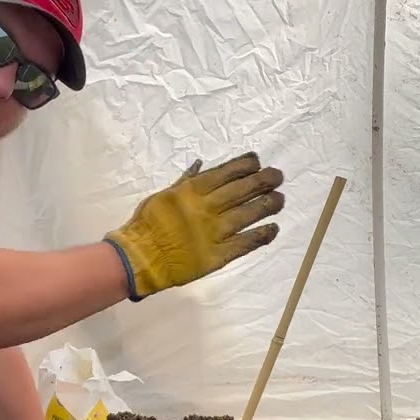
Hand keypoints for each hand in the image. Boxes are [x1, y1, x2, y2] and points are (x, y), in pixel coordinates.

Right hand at [103, 152, 283, 300]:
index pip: (225, 173)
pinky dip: (261, 235)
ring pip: (248, 214)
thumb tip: (201, 165)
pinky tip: (273, 228)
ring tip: (280, 199)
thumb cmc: (147, 224)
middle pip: (242, 190)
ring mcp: (214, 232)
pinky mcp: (217, 255)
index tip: (257, 161)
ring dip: (267, 205)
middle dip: (263, 180)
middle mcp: (207, 208)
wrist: (139, 258)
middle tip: (278, 176)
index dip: (245, 166)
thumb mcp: (163, 195)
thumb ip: (184, 181)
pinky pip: (245, 243)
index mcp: (192, 191)